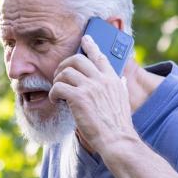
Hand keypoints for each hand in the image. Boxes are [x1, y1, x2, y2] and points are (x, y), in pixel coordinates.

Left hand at [49, 34, 139, 154]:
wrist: (117, 139)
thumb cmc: (118, 125)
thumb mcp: (123, 100)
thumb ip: (119, 87)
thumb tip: (121, 80)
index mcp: (113, 79)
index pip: (100, 56)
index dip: (91, 45)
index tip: (85, 38)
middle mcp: (101, 79)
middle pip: (77, 59)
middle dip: (64, 65)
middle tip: (59, 76)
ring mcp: (90, 87)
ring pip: (65, 72)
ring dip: (57, 80)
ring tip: (58, 92)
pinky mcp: (79, 98)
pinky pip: (58, 87)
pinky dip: (54, 93)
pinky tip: (56, 100)